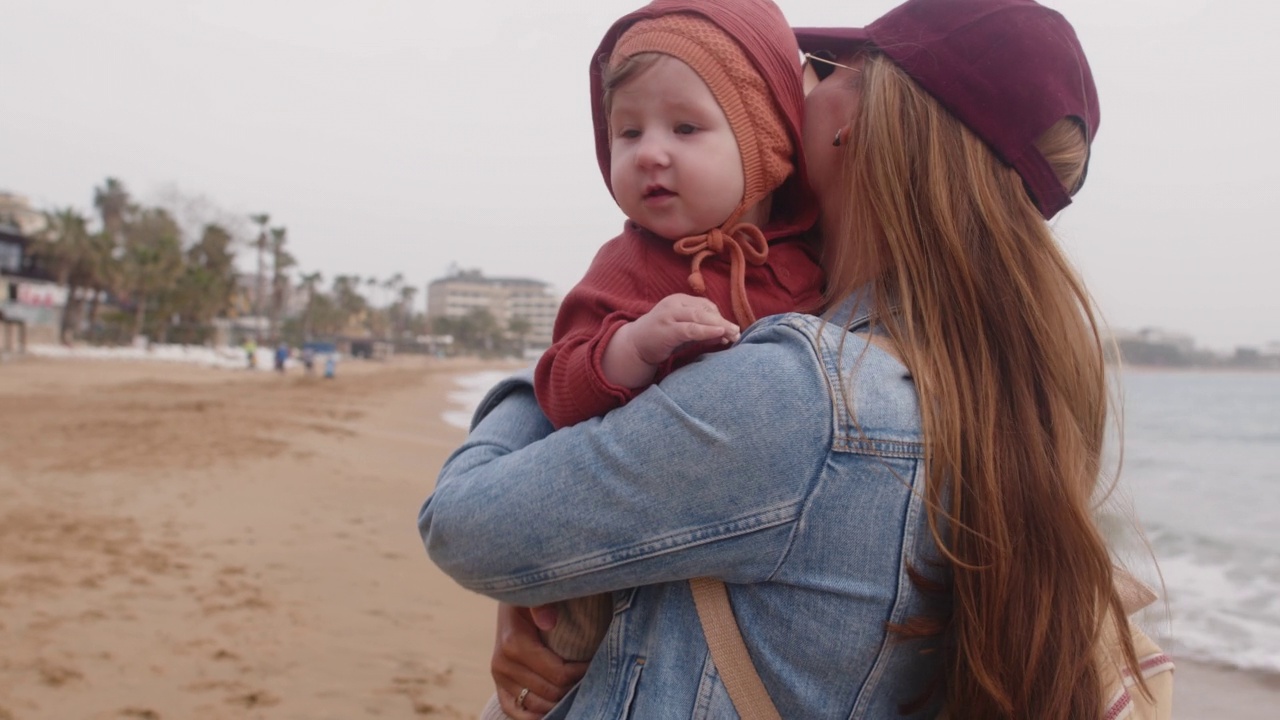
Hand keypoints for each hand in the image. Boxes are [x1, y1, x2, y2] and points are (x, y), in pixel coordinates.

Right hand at [491, 603, 588, 718]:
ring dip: (560, 701)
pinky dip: (534, 716)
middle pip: (551, 692)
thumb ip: (542, 603)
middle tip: (589, 675)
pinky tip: (554, 711)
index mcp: (514, 642)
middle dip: (573, 686)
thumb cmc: (530, 595)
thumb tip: (548, 622)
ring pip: (537, 705)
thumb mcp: (535, 593)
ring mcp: (499, 677)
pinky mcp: (499, 685)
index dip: (581, 672)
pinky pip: (514, 711)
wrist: (510, 597)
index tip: (594, 661)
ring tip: (576, 687)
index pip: (558, 673)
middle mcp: (503, 664)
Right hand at [603, 294, 739, 388]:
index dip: (720, 316)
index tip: (731, 329)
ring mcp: (669, 315)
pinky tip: (719, 333)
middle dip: (723, 321)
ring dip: (719, 326)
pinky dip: (707, 331)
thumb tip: (726, 334)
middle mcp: (674, 303)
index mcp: (679, 300)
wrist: (634, 346)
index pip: (705, 305)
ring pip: (699, 317)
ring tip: (733, 335)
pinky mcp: (667, 329)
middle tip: (737, 333)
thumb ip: (701, 329)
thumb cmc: (661, 338)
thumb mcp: (682, 330)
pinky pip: (691, 329)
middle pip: (705, 310)